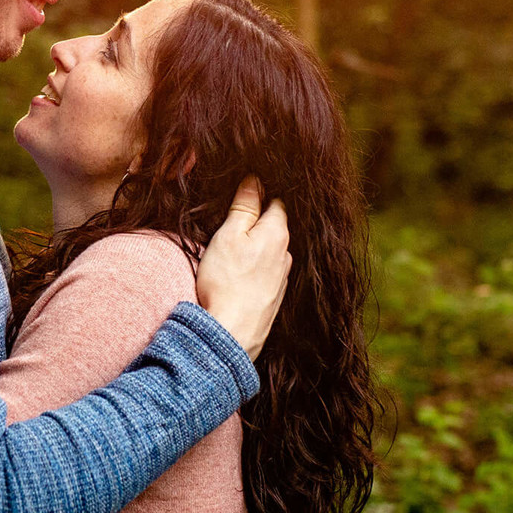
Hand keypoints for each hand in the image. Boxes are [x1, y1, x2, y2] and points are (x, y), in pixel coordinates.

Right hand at [194, 176, 290, 360]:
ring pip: (270, 251)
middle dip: (256, 222)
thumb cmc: (226, 282)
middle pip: (274, 226)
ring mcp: (282, 277)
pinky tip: (239, 275)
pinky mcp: (275, 297)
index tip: (242, 195)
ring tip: (232, 253)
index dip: (260, 194)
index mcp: (277, 233)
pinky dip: (256, 268)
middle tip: (231, 224)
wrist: (231, 333)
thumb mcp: (229, 235)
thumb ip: (244, 206)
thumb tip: (255, 179)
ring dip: (256, 247)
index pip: (276, 200)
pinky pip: (267, 272)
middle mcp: (286, 253)